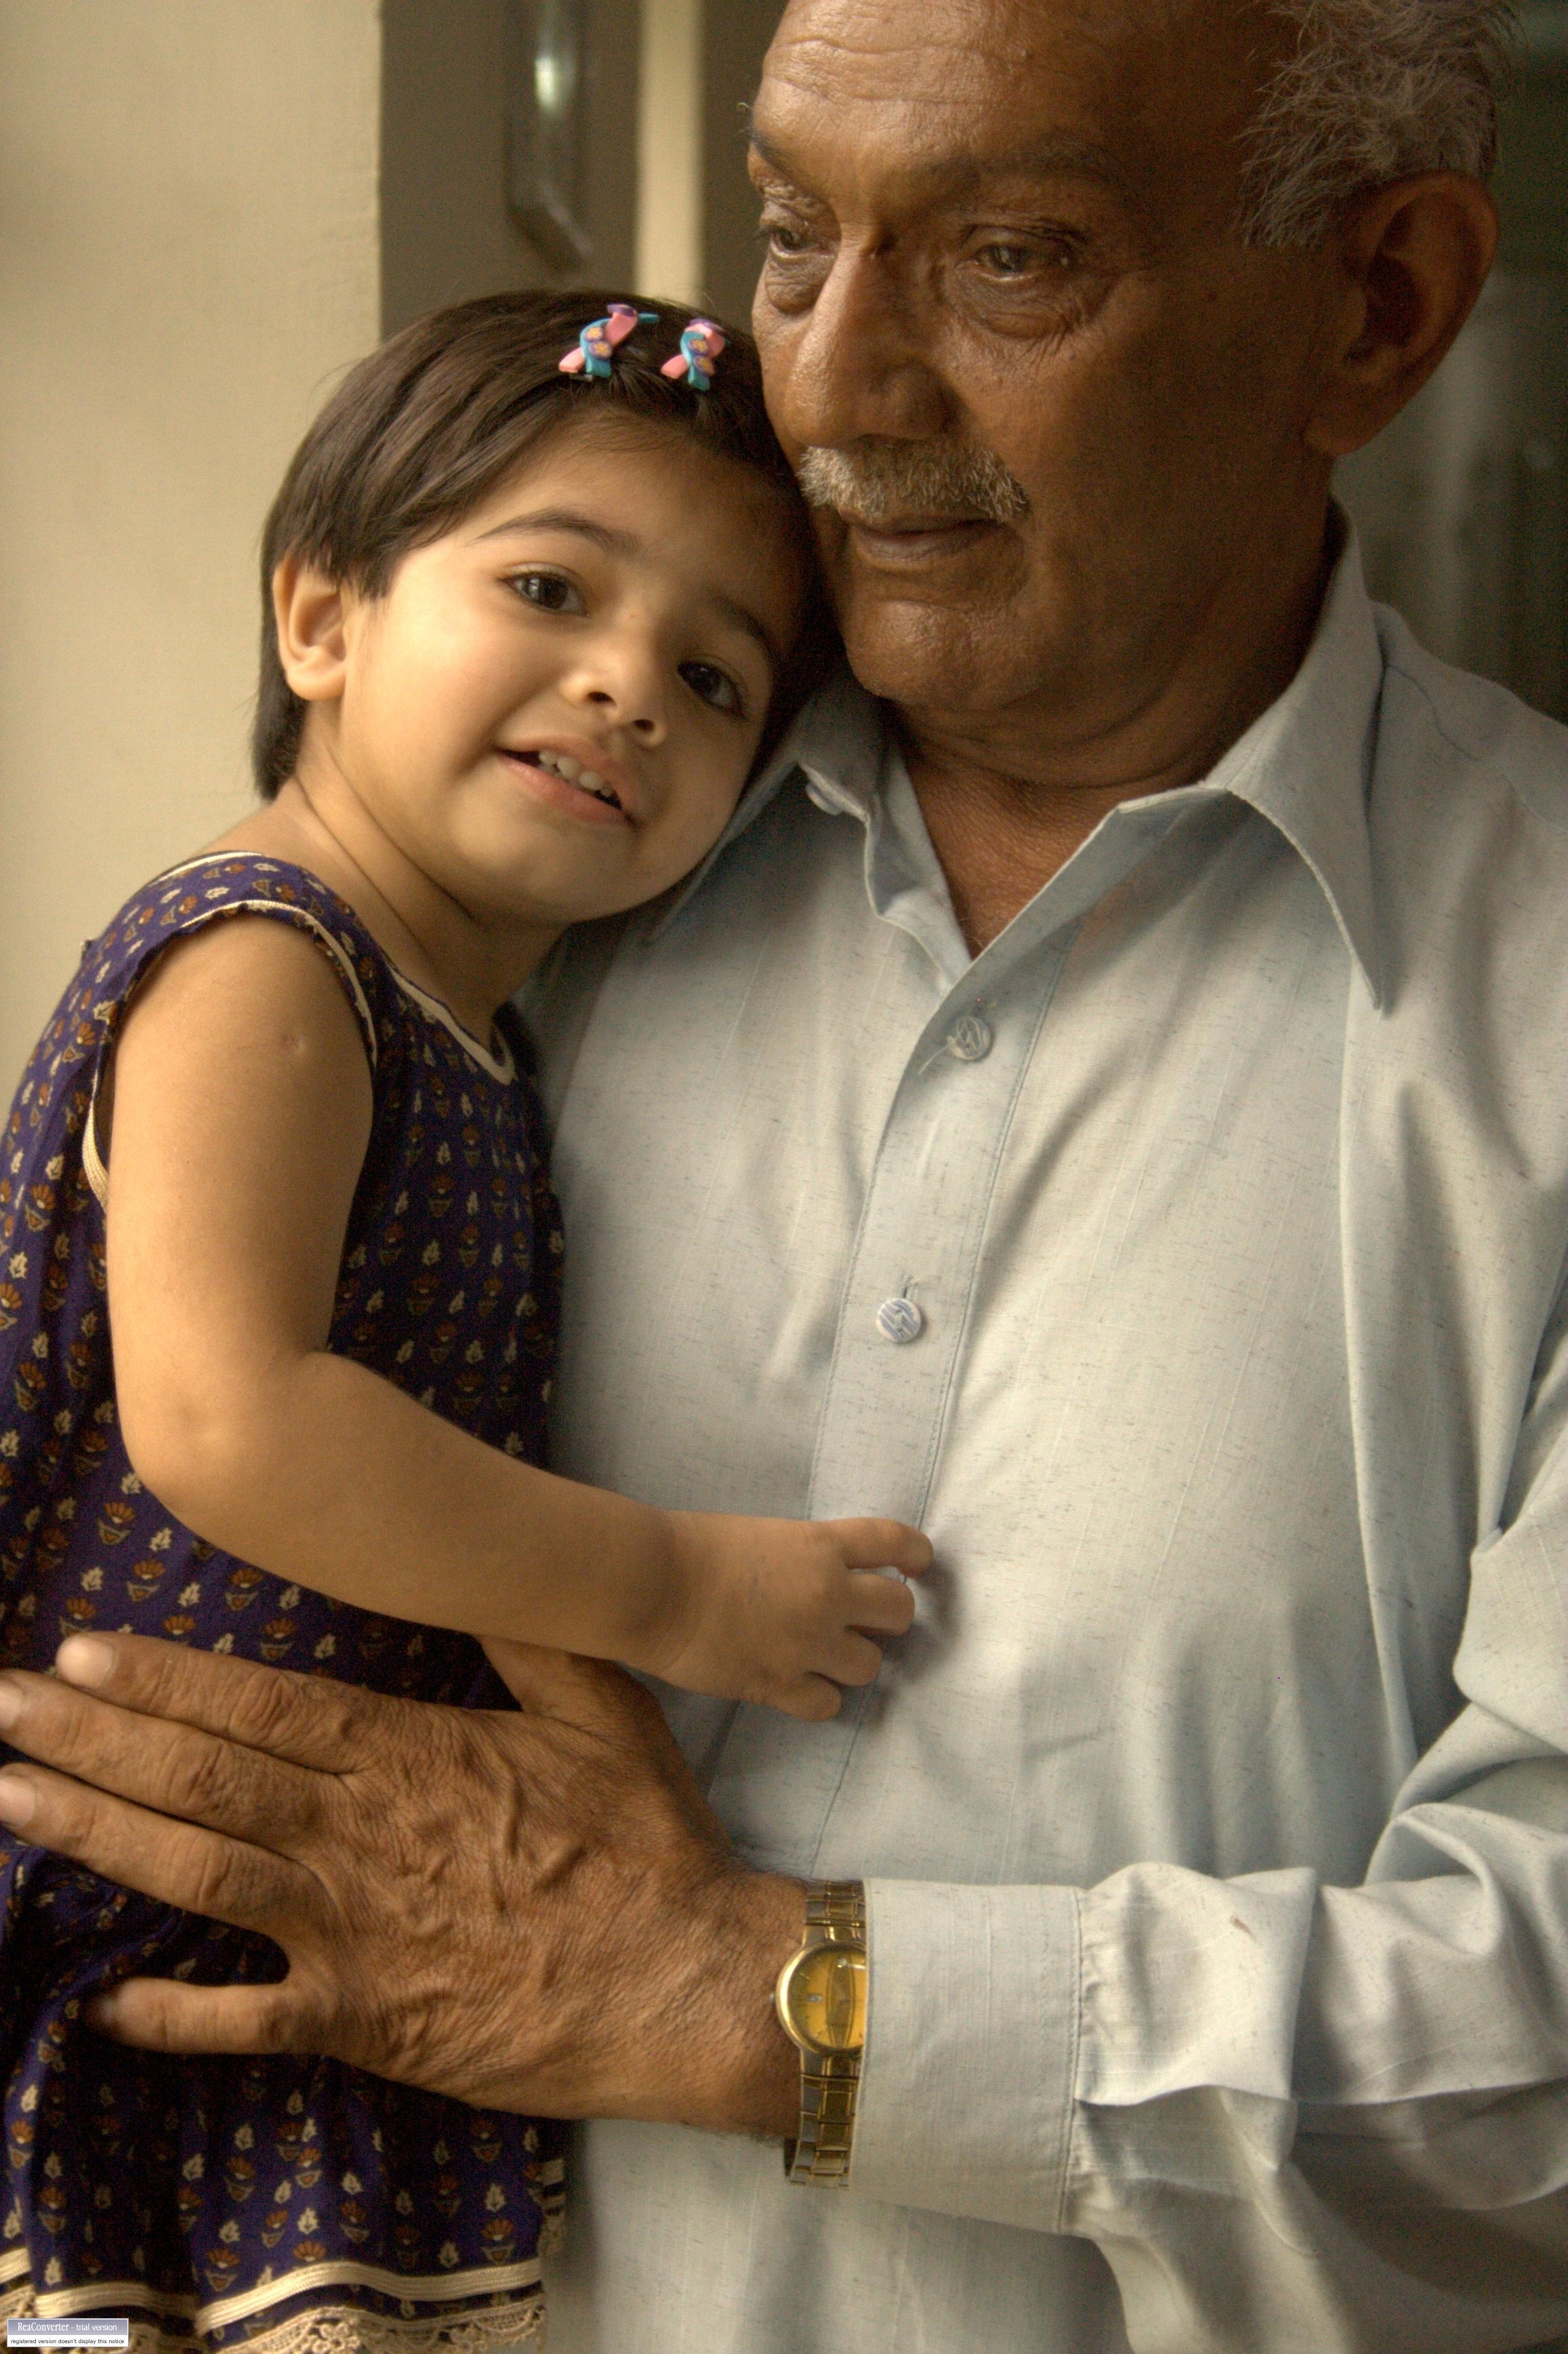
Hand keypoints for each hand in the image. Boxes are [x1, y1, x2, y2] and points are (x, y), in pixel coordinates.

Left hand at [0, 1632, 802, 2128]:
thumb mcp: (602, 1705)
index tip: (79, 1653)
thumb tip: (465, 1557)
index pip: (257, 1705)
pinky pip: (243, 2022)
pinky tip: (96, 2001)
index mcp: (407, 1755)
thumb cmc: (646, 1841)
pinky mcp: (360, 2024)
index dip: (160, 1679)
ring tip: (11, 1801)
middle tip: (1, 1707)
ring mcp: (348, 1935)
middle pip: (199, 1777)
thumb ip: (523, 1632)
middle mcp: (356, 1837)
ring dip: (95, 1836)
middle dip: (88, 1740)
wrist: (685, 1982)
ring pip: (194, 1874)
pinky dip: (167, 2012)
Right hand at [646, 1512, 931, 1719]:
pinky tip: (800, 1683)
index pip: (895, 1543)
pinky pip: (828, 1704)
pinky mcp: (780, 1685)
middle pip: (899, 1612)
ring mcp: (806, 1644)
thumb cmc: (691, 1546)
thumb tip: (824, 1576)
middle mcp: (827, 1594)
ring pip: (871, 1666)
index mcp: (821, 1545)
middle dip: (889, 1616)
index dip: (916, 1555)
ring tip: (826, 1653)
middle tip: (867, 1619)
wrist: (650, 1585)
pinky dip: (820, 1696)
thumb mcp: (763, 1534)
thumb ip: (804, 1555)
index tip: (918, 1565)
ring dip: (854, 1659)